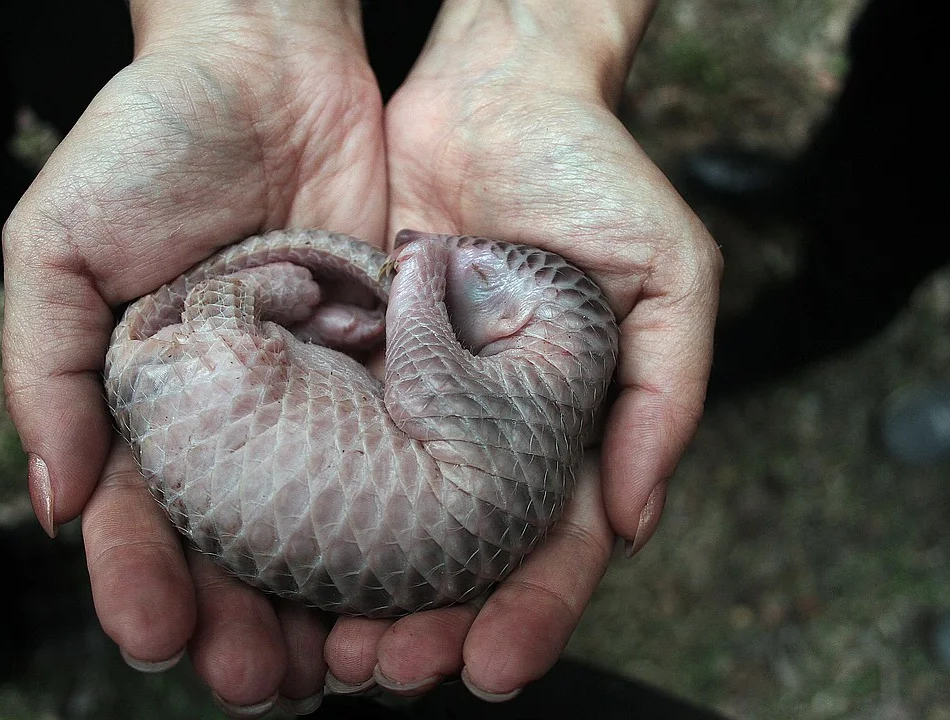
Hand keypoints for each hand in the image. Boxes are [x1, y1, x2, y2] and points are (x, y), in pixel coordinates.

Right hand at [2, 0, 386, 711]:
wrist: (264, 61)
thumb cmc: (147, 139)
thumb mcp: (62, 242)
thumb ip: (51, 367)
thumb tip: (56, 502)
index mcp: (151, 398)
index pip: (142, 513)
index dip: (142, 579)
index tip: (156, 634)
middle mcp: (237, 409)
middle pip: (238, 539)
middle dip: (244, 614)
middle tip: (263, 680)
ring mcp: (315, 389)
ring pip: (321, 516)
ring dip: (326, 594)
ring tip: (338, 663)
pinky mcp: (385, 357)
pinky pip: (393, 447)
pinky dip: (398, 515)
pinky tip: (408, 573)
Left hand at [322, 0, 721, 700]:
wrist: (495, 92)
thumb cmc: (595, 173)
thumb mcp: (668, 274)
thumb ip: (667, 393)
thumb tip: (637, 519)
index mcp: (566, 428)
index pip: (554, 543)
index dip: (531, 610)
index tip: (494, 664)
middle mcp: (488, 429)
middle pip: (460, 553)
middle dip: (432, 621)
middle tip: (390, 671)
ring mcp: (417, 401)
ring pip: (387, 519)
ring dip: (360, 591)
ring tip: (330, 649)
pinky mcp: (355, 361)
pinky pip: (328, 441)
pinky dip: (309, 505)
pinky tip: (281, 559)